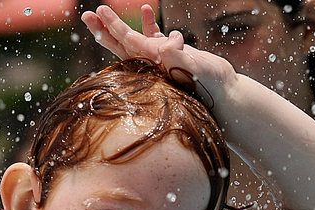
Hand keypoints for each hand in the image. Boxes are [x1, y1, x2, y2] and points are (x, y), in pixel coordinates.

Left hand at [80, 5, 237, 102]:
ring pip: (134, 39)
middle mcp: (153, 63)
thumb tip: (168, 44)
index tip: (99, 16)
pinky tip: (148, 9)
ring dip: (119, 25)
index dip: (113, 30)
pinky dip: (149, 24)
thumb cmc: (213, 86)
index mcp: (154, 65)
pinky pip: (155, 37)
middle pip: (122, 44)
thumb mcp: (197, 70)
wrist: (227, 96)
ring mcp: (161, 59)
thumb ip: (180, 59)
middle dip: (105, 28)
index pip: (128, 45)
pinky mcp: (173, 55)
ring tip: (103, 10)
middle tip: (87, 14)